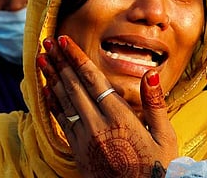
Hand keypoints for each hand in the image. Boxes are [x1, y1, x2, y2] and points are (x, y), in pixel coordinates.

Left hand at [37, 35, 177, 176]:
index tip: (65, 41)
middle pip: (72, 86)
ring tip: (42, 59)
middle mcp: (97, 126)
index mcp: (120, 118)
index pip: (93, 80)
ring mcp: (84, 139)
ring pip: (63, 102)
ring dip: (51, 78)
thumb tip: (150, 74)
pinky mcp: (78, 150)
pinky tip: (45, 90)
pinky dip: (52, 103)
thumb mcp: (164, 135)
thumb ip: (155, 103)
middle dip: (59, 62)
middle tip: (47, 43)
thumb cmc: (157, 166)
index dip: (77, 59)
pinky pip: (61, 121)